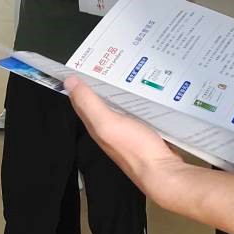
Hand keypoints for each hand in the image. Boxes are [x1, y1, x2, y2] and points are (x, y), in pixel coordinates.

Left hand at [66, 76, 192, 208]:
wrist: (163, 171)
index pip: (80, 101)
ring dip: (119, 90)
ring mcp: (126, 130)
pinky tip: (142, 90)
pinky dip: (135, 99)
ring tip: (122, 69)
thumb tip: (70, 82)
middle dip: (100, 83)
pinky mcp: (143, 130)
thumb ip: (89, 103)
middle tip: (103, 62)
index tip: (79, 64)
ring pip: (118, 105)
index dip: (78, 83)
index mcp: (96, 125)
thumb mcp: (107, 123)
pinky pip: (135, 110)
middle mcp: (108, 128)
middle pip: (100, 101)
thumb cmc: (135, 148)